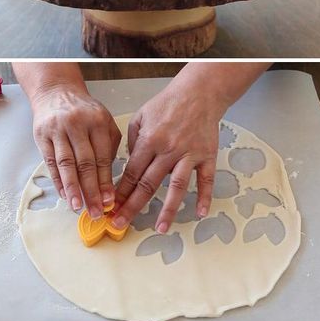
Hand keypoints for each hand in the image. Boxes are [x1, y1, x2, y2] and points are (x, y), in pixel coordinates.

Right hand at [32, 85, 120, 217]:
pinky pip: (51, 162)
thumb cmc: (84, 111)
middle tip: (96, 211)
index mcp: (97, 122)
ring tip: (77, 207)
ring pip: (66, 164)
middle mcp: (77, 125)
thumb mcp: (104, 121)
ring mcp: (57, 130)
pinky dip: (57, 180)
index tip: (110, 201)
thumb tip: (109, 180)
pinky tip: (64, 194)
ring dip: (72, 188)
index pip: (102, 157)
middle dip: (91, 190)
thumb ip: (109, 145)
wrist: (56, 91)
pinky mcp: (42, 135)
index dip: (106, 181)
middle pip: (85, 163)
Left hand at [112, 69, 223, 232]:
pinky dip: (205, 196)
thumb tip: (129, 165)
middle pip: (148, 184)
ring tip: (160, 228)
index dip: (120, 193)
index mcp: (149, 141)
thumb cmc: (168, 103)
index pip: (131, 173)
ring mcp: (189, 154)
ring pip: (177, 186)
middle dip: (133, 206)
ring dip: (168, 209)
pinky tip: (201, 213)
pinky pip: (206, 180)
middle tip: (122, 223)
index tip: (112, 208)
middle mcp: (168, 150)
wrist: (199, 92)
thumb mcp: (141, 116)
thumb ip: (132, 141)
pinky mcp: (207, 156)